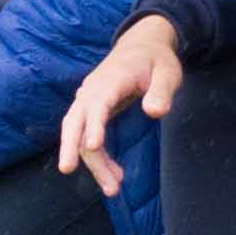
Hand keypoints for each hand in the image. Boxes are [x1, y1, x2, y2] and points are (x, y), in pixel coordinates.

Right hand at [60, 15, 185, 193]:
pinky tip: (113, 174)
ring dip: (91, 162)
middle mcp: (92, 90)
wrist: (141, 46)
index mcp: (111, 79)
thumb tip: (155, 112)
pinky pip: (85, 136)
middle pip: (74, 120)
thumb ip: (162, 91)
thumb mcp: (168, 72)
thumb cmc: (156, 60)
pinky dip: (96, 157)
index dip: (94, 124)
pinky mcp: (90, 110)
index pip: (97, 103)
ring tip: (113, 188)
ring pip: (78, 134)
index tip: (94, 145)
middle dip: (71, 146)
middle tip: (67, 170)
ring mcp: (88, 100)